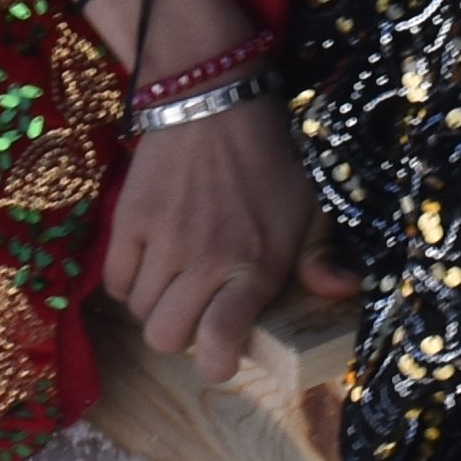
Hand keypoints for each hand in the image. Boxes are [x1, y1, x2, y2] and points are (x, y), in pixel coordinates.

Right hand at [107, 91, 346, 380]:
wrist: (214, 99)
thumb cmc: (270, 158)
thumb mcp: (309, 205)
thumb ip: (321, 257)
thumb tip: (346, 292)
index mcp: (253, 265)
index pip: (217, 340)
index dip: (215, 362)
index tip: (221, 354)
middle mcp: (203, 261)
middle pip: (166, 336)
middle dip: (181, 332)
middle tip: (196, 309)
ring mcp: (161, 242)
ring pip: (139, 312)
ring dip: (155, 306)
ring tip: (174, 282)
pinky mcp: (128, 220)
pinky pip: (114, 280)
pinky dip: (128, 282)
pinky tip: (148, 266)